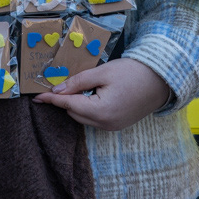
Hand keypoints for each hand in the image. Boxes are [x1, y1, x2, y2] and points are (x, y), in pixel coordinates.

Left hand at [33, 58, 170, 130]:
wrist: (162, 79)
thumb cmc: (132, 72)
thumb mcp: (102, 72)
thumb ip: (77, 82)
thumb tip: (57, 91)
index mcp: (100, 111)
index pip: (68, 105)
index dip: (51, 99)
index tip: (36, 97)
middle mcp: (105, 124)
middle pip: (74, 113)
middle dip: (67, 100)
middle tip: (65, 83)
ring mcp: (113, 127)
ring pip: (84, 118)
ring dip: (78, 105)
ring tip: (83, 87)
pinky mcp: (118, 125)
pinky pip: (95, 119)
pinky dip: (89, 109)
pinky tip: (94, 96)